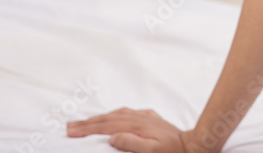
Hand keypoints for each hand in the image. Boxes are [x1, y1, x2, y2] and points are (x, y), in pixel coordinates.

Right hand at [66, 108, 194, 152]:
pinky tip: (115, 116)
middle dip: (88, 122)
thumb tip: (113, 137)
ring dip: (101, 117)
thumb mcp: (152, 151)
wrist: (192, 144)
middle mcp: (139, 118)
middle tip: (70, 126)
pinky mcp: (152, 119)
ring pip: (118, 114)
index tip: (71, 131)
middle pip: (109, 118)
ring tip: (86, 121)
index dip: (88, 129)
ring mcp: (146, 117)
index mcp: (136, 126)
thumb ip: (132, 143)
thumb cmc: (172, 151)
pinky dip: (117, 114)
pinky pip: (130, 113)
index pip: (106, 126)